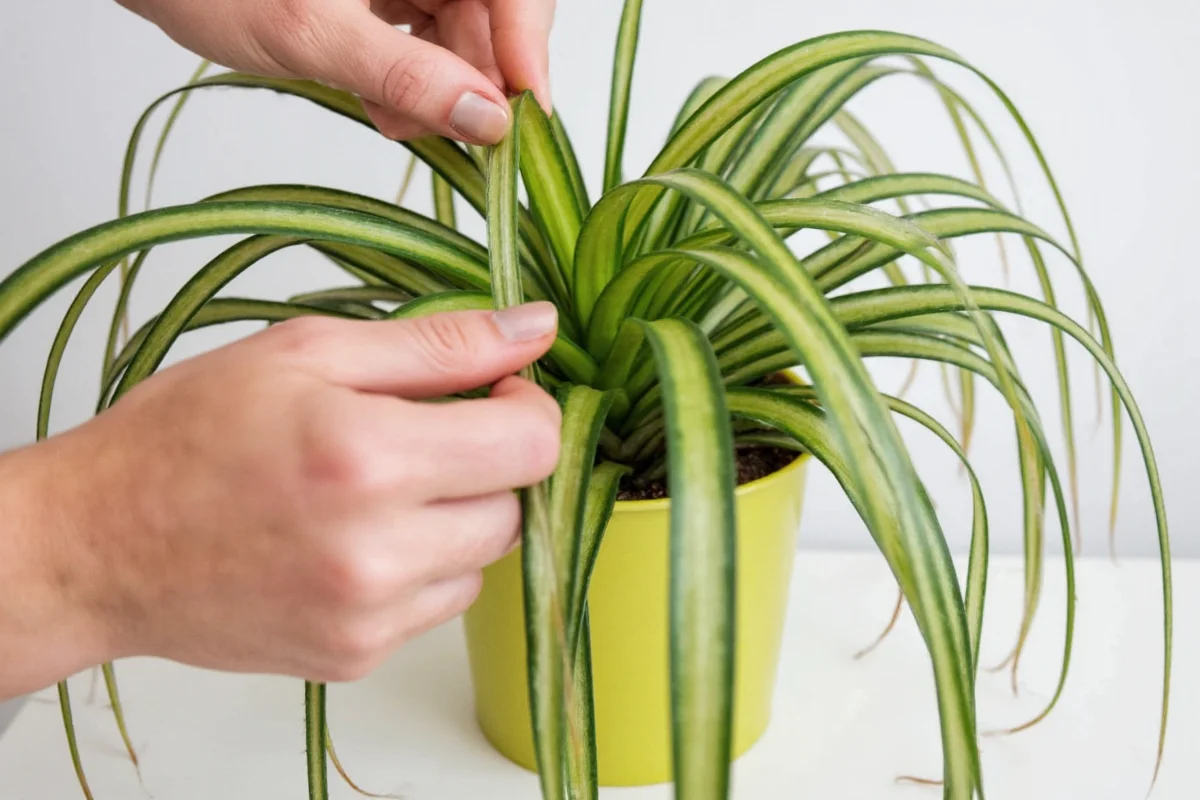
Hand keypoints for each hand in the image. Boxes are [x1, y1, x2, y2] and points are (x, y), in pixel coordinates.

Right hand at [0, 303, 560, 695]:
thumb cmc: (189, 435)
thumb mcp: (309, 353)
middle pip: (514, 507)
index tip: (492, 393)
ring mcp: (367, 617)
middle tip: (419, 437)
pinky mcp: (355, 658)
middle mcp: (376, 552)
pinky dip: (417, 568)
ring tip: (374, 491)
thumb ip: (438, 341)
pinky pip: (436, 606)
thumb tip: (535, 326)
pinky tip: (352, 540)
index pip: (532, 445)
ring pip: (482, 561)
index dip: (526, 407)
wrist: (100, 543)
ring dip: (454, 518)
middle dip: (486, 463)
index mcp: (368, 458)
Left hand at [117, 0, 555, 142]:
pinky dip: (416, 79)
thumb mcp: (311, 34)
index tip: (521, 117)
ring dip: (443, 89)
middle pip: (494, 15)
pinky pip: (431, 37)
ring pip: (466, 33)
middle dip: (475, 80)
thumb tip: (485, 121)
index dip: (527, 49)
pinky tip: (382, 102)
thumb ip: (405, 76)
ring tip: (394, 119)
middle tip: (444, 134)